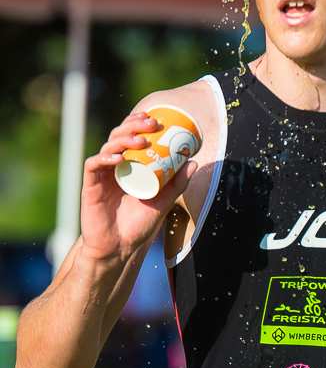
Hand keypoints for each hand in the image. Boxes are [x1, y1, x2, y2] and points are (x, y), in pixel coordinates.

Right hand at [80, 110, 197, 262]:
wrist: (118, 247)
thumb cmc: (139, 225)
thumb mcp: (163, 202)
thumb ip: (177, 184)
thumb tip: (193, 161)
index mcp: (129, 167)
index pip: (132, 137)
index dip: (140, 124)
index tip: (156, 120)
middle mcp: (114, 167)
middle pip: (118, 136)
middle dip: (133, 126)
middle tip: (150, 125)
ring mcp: (101, 175)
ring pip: (107, 147)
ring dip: (123, 140)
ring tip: (140, 141)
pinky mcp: (90, 185)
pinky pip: (93, 165)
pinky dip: (104, 158)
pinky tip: (118, 157)